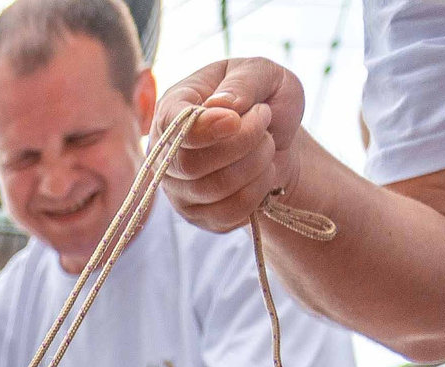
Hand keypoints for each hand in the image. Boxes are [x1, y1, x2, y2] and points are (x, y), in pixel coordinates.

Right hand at [156, 59, 308, 233]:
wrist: (278, 137)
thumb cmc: (265, 99)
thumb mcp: (264, 73)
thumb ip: (244, 80)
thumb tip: (220, 106)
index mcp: (173, 107)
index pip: (171, 127)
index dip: (203, 128)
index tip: (235, 119)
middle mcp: (166, 151)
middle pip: (191, 164)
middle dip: (242, 143)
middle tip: (265, 119)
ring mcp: (178, 189)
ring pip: (213, 189)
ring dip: (256, 164)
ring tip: (268, 143)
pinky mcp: (198, 215)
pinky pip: (228, 214)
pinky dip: (258, 191)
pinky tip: (263, 171)